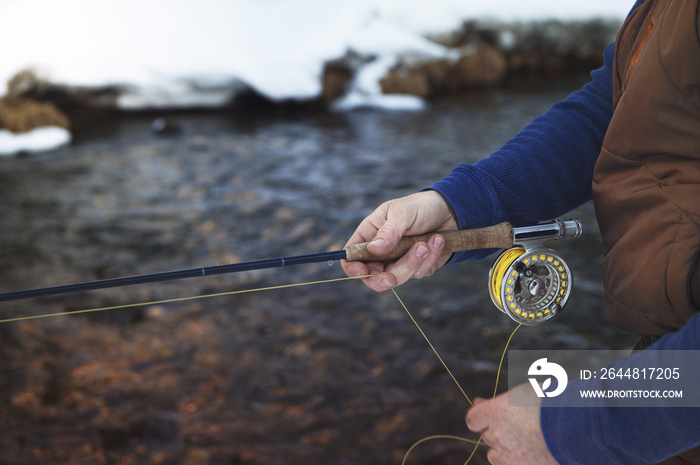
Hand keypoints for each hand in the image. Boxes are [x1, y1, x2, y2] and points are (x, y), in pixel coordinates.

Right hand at [341, 190, 457, 291]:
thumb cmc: (420, 206)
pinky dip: (431, 258)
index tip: (361, 270)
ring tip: (429, 241)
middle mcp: (381, 251)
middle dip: (384, 278)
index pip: (352, 255)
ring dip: (414, 261)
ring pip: (398, 277)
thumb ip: (389, 231)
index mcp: (370, 235)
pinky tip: (438, 240)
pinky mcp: (417, 267)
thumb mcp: (403, 212)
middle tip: (392, 278)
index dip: (352, 267)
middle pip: (372, 276)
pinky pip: (419, 273)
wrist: (450, 211)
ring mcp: (399, 261)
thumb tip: (374, 250)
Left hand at [465, 384, 556, 464]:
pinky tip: (530, 451)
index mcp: (496, 412)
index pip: (473, 419)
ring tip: (524, 439)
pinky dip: (514, 460)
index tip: (489, 413)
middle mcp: (499, 435)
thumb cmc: (551, 402)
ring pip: (494, 455)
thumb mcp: (521, 393)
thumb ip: (496, 402)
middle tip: (517, 424)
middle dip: (496, 430)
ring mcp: (511, 455)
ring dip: (503, 448)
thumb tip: (478, 403)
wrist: (580, 424)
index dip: (481, 416)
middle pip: (486, 436)